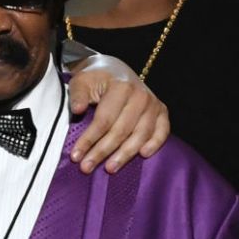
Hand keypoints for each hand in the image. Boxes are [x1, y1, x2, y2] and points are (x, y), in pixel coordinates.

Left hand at [68, 55, 169, 173]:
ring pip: (140, 135)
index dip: (89, 140)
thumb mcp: (81, 81)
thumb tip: (78, 109)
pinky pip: (162, 131)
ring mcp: (153, 104)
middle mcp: (140, 96)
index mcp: (120, 87)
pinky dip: (155, 143)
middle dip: (102, 152)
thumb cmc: (96, 79)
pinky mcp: (162, 111)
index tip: (75, 156)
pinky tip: (143, 155)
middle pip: (121, 131)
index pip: (103, 120)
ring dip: (125, 154)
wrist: (115, 69)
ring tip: (110, 169)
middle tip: (86, 168)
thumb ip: (78, 95)